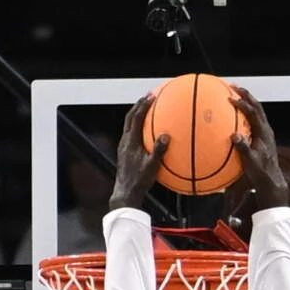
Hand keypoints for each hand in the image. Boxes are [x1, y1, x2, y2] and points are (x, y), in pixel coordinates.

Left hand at [109, 93, 169, 210]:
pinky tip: (144, 130)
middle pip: (129, 117)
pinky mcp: (124, 153)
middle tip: (147, 97)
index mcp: (130, 142)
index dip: (143, 105)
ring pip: (128, 125)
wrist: (125, 193)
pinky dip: (136, 126)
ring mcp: (123, 147)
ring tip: (145, 109)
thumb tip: (166, 136)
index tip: (151, 96)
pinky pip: (130, 133)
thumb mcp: (152, 166)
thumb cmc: (139, 181)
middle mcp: (125, 142)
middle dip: (138, 105)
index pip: (136, 118)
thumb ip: (158, 150)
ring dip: (136, 115)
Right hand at [229, 87, 289, 210]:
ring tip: (236, 94)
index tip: (231, 98)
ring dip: (248, 101)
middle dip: (246, 95)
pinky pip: (254, 119)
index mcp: (264, 133)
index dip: (243, 104)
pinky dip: (247, 112)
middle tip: (234, 86)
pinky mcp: (262, 137)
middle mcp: (266, 130)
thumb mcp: (250, 161)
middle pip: (257, 106)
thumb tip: (234, 135)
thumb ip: (243, 148)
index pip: (254, 113)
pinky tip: (237, 114)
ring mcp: (265, 133)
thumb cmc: (261, 172)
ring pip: (257, 111)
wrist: (271, 180)